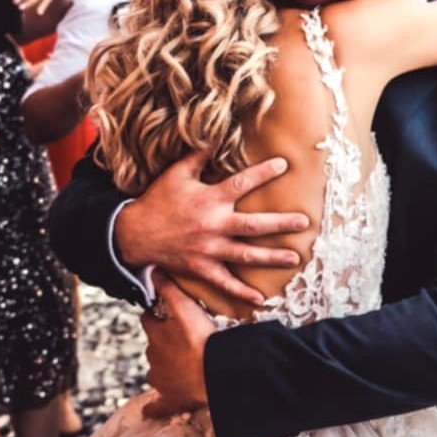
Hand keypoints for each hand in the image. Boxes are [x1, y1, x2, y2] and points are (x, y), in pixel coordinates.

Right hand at [114, 150, 306, 304]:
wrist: (133, 234)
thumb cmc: (157, 201)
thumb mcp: (175, 174)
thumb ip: (197, 157)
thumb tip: (213, 138)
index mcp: (209, 199)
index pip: (242, 183)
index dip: (264, 172)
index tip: (284, 164)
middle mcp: (213, 225)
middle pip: (253, 225)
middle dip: (281, 223)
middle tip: (304, 222)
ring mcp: (209, 250)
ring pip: (246, 255)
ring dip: (272, 257)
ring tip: (295, 257)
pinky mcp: (201, 269)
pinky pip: (224, 283)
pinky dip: (242, 292)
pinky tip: (260, 298)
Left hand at [141, 271, 213, 418]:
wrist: (213, 373)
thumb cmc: (201, 339)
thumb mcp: (184, 307)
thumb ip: (168, 288)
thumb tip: (152, 268)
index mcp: (156, 335)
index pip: (149, 319)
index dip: (155, 314)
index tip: (163, 312)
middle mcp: (153, 357)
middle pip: (153, 346)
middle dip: (162, 341)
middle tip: (180, 338)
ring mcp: (161, 380)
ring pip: (157, 371)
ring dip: (164, 367)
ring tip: (181, 364)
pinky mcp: (170, 400)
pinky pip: (157, 406)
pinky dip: (154, 407)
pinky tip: (151, 410)